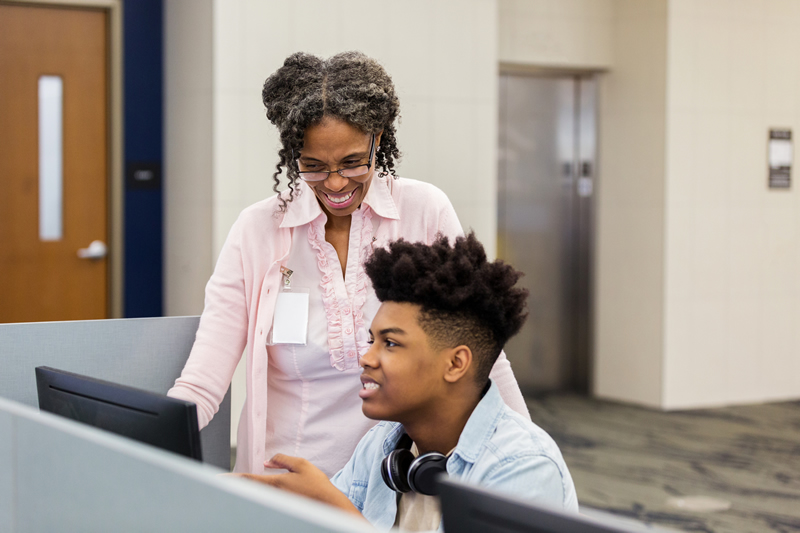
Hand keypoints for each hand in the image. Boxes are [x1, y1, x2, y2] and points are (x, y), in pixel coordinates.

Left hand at [230, 454, 364, 518]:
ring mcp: (276, 503)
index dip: (231, 478)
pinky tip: (261, 492)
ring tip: (239, 486)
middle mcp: (273, 495)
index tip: (217, 479)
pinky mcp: (281, 508)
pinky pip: (266, 500)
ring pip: (257, 495)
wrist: (328, 504)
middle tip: (223, 482)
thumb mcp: (301, 465)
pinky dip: (259, 495)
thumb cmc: (317, 485)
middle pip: (249, 489)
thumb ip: (282, 460)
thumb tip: (268, 461)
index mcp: (275, 483)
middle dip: (236, 485)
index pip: (248, 479)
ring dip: (247, 490)